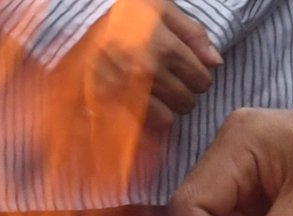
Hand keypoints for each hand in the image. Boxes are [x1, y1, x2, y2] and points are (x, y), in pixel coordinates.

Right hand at [63, 0, 220, 131]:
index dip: (200, 78)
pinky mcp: (109, 105)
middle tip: (174, 85)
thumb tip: (215, 63)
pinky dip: (147, 119)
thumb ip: (193, 33)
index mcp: (163, 47)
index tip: (191, 74)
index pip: (201, 79)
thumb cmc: (124, 13)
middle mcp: (147, 72)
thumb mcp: (161, 8)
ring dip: (168, 110)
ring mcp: (127, 92)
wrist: (77, 22)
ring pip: (167, 119)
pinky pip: (141, 126)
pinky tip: (143, 104)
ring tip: (159, 96)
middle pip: (186, 102)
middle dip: (186, 95)